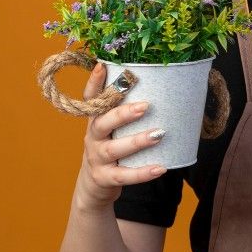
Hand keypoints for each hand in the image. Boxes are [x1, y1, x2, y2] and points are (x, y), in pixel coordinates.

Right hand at [75, 62, 167, 210]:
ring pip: (114, 149)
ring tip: (159, 134)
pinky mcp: (104, 178)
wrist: (95, 185)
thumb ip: (124, 111)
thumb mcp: (112, 129)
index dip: (94, 83)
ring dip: (137, 141)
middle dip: (123, 114)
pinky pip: (124, 175)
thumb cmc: (111, 148)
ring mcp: (96, 158)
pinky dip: (142, 173)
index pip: (91, 99)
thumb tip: (158, 87)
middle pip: (102, 123)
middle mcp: (92, 137)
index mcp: (95, 121)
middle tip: (145, 106)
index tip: (102, 66)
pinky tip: (160, 168)